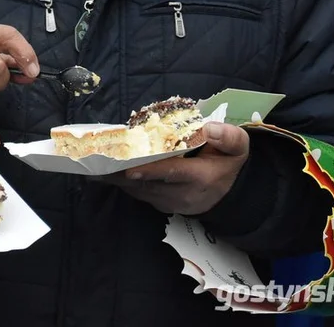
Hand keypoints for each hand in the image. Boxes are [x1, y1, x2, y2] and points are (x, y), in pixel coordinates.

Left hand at [102, 123, 249, 214]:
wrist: (229, 193)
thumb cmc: (228, 164)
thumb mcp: (239, 148)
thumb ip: (229, 138)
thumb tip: (210, 128)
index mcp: (201, 178)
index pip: (172, 174)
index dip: (149, 171)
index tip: (129, 168)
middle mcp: (183, 194)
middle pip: (148, 183)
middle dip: (122, 172)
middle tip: (98, 161)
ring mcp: (170, 203)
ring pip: (139, 191)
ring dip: (117, 179)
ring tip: (94, 165)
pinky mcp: (161, 205)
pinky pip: (139, 195)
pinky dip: (122, 183)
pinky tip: (105, 172)